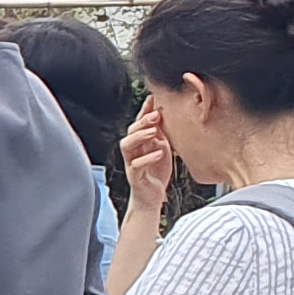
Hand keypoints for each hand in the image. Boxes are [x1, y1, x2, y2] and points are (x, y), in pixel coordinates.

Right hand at [121, 100, 174, 216]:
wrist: (152, 197)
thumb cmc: (156, 172)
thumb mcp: (162, 148)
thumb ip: (162, 134)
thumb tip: (166, 116)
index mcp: (141, 143)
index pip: (140, 123)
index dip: (145, 110)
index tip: (153, 98)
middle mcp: (133, 151)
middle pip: (131, 131)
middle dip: (142, 121)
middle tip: (155, 114)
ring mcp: (132, 163)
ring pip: (127, 145)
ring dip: (139, 136)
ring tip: (152, 132)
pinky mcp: (135, 176)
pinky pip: (136, 165)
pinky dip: (147, 158)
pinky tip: (158, 153)